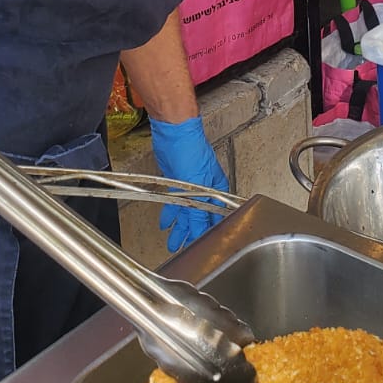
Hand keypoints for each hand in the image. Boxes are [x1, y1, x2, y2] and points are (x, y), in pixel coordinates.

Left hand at [148, 115, 228, 251]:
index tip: (199, 251)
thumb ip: (198, 211)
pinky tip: (165, 222)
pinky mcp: (177, 182)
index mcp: (217, 191)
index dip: (206, 235)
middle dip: (190, 235)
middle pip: (198, 218)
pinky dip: (170, 214)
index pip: (213, 220)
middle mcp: (206, 191)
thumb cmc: (191, 149)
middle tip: (182, 251)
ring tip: (172, 242)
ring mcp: (191, 186)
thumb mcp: (196, 185)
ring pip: (185, 213)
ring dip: (179, 227)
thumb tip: (200, 232)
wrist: (173, 131)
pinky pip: (175, 203)